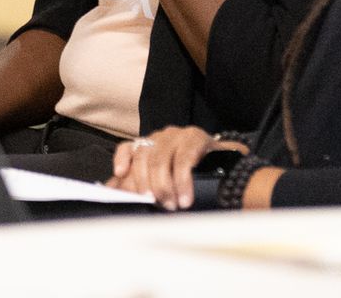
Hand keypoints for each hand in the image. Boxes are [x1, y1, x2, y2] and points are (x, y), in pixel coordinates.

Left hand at [107, 126, 246, 209]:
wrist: (229, 169)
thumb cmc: (192, 177)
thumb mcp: (163, 180)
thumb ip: (137, 184)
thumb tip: (111, 190)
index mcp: (151, 144)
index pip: (129, 147)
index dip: (123, 159)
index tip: (121, 174)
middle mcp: (162, 136)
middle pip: (144, 157)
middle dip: (148, 184)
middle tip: (157, 205)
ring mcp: (179, 134)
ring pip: (161, 159)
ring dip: (165, 187)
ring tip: (173, 205)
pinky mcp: (196, 137)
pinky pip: (183, 160)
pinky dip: (182, 182)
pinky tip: (186, 198)